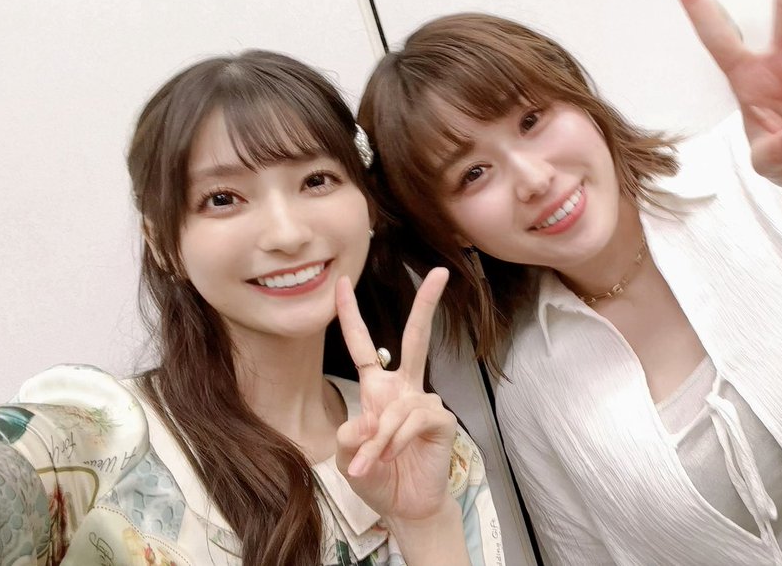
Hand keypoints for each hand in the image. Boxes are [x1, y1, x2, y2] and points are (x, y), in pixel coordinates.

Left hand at [334, 268, 458, 524]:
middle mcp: (403, 388)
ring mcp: (424, 403)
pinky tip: (392, 458)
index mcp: (378, 389)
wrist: (405, 508)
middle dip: (427, 305)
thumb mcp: (348, 457)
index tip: (341, 282)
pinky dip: (396, 441)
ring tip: (370, 465)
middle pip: (415, 339)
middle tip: (440, 273)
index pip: (362, 345)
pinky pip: (414, 420)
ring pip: (398, 405)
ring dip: (380, 439)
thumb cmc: (378, 479)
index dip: (350, 315)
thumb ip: (350, 437)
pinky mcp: (440, 421)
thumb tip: (366, 423)